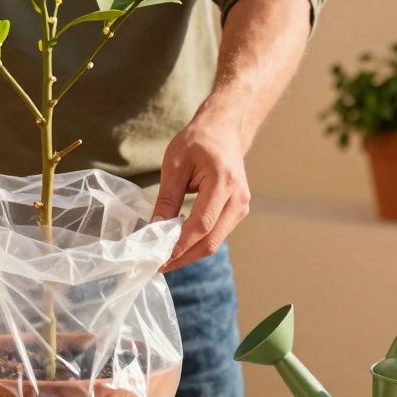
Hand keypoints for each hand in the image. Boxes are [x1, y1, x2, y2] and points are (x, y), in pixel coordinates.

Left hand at [151, 111, 250, 272]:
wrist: (224, 130)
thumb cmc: (198, 141)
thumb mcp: (175, 165)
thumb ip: (166, 199)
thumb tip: (155, 229)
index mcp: (223, 182)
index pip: (202, 224)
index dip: (180, 244)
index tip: (159, 257)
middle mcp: (238, 198)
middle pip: (211, 240)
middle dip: (183, 257)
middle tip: (157, 266)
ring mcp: (241, 206)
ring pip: (215, 241)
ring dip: (190, 253)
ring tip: (164, 259)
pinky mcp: (238, 211)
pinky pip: (217, 234)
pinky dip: (197, 243)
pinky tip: (178, 246)